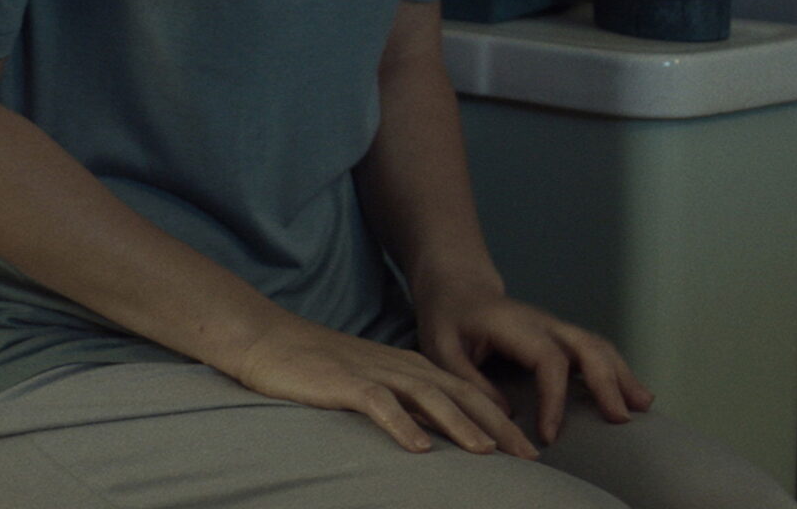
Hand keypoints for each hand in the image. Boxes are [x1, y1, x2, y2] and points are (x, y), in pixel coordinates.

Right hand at [226, 315, 540, 458]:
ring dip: (460, 424)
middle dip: (497, 425)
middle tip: (528, 457)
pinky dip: (400, 424)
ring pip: (427, 396)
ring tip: (487, 453)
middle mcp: (399, 366)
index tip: (528, 450)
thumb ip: (403, 404)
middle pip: (460, 393)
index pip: (467, 392)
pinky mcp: (343, 382)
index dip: (500, 419)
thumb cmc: (317, 368)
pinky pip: (378, 403)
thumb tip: (435, 439)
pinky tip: (418, 448)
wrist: (268, 340)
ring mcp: (372, 372)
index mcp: (409, 367)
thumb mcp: (370, 384)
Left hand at [411, 278, 654, 444]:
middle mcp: (541, 322)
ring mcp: (554, 327)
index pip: (547, 359)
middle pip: (585, 345)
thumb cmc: (447, 319)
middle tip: (620, 419)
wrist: (457, 288)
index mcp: (512, 324)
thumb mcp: (441, 349)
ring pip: (597, 345)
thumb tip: (508, 416)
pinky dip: (617, 370)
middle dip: (607, 381)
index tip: (550, 435)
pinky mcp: (560, 336)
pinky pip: (596, 350)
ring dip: (622, 374)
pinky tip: (634, 394)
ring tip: (642, 407)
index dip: (554, 398)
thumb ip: (470, 381)